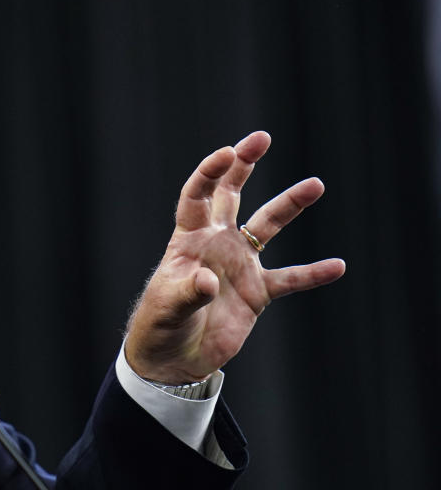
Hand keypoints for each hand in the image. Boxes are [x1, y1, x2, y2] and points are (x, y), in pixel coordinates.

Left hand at [124, 131, 345, 383]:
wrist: (173, 358)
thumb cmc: (159, 326)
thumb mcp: (167, 308)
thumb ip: (188, 292)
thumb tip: (209, 281)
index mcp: (188, 240)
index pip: (198, 197)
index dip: (210, 173)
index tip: (228, 153)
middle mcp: (216, 244)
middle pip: (231, 196)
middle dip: (244, 166)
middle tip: (261, 138)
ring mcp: (238, 265)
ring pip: (267, 227)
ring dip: (289, 206)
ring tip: (315, 184)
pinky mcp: (257, 293)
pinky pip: (290, 278)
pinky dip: (312, 273)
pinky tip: (337, 266)